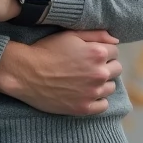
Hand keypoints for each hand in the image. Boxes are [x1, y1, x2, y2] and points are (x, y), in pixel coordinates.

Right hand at [0, 30, 121, 115]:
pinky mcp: (84, 108)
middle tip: (88, 66)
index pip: (114, 51)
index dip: (103, 51)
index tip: (91, 54)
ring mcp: (92, 93)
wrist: (25, 72)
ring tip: (86, 80)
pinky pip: (103, 105)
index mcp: (98, 53)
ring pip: (110, 87)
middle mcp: (99, 73)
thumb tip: (116, 41)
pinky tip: (86, 93)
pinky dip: (97, 100)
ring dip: (102, 83)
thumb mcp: (71, 34)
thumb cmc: (47, 50)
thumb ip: (97, 34)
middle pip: (116, 69)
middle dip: (106, 65)